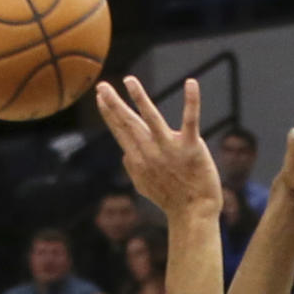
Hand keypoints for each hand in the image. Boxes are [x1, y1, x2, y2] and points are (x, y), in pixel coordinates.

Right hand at [95, 75, 221, 217]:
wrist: (193, 213)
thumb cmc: (170, 199)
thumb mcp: (145, 185)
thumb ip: (133, 167)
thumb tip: (123, 153)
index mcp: (139, 159)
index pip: (121, 132)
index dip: (110, 114)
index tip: (100, 96)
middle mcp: (150, 152)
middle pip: (129, 124)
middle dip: (114, 104)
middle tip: (102, 86)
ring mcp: (170, 149)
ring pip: (152, 119)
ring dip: (140, 99)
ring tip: (129, 81)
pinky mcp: (191, 147)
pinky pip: (190, 121)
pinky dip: (191, 102)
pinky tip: (190, 83)